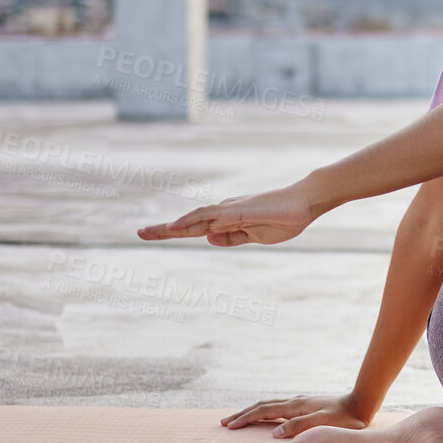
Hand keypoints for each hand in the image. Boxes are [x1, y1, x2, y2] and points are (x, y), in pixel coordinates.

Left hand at [137, 183, 315, 245]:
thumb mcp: (256, 237)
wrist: (304, 205)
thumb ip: (233, 238)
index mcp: (229, 221)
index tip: (156, 235)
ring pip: (192, 218)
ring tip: (147, 232)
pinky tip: (174, 226)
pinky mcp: (235, 209)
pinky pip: (207, 215)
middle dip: (163, 230)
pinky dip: (189, 220)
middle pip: (188, 223)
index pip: (197, 229)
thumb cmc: (285, 219)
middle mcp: (224, 213)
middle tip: (138, 233)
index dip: (176, 232)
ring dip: (169, 226)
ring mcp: (228, 210)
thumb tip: (209, 238)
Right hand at [220, 393, 370, 436]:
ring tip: (240, 418)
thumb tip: (275, 432)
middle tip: (225, 422)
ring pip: (270, 405)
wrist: (361, 404)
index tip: (229, 426)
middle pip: (262, 405)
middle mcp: (295, 401)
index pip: (263, 411)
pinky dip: (266, 411)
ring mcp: (300, 402)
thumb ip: (299, 427)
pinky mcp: (306, 405)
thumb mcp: (323, 424)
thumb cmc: (345, 418)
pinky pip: (279, 407)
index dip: (245, 418)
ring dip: (253, 411)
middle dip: (243, 414)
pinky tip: (268, 416)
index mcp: (295, 406)